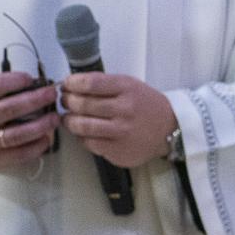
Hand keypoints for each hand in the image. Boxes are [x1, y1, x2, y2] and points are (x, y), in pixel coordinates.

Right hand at [0, 71, 58, 170]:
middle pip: (11, 109)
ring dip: (41, 125)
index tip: (31, 78)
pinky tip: (46, 139)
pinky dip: (36, 147)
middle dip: (36, 100)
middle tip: (52, 94)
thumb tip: (30, 84)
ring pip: (18, 134)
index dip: (18, 80)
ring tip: (54, 118)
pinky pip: (20, 154)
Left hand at [61, 72, 176, 167]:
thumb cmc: (143, 104)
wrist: (170, 129)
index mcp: (126, 88)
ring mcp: (122, 132)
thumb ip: (101, 83)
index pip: (90, 83)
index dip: (71, 83)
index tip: (66, 85)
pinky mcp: (119, 151)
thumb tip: (70, 84)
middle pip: (82, 104)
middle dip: (67, 102)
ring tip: (69, 118)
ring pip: (81, 126)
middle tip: (65, 101)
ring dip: (69, 121)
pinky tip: (84, 132)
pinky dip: (81, 137)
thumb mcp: (128, 84)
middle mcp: (125, 110)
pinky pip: (89, 143)